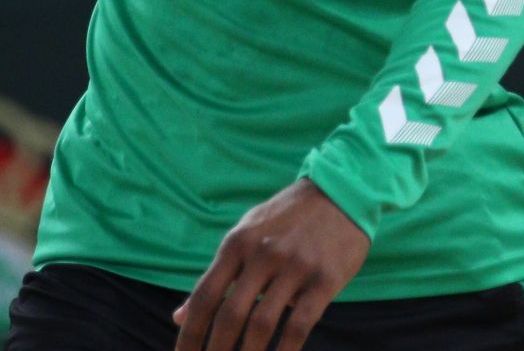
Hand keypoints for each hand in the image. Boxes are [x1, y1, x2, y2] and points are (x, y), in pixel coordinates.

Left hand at [173, 178, 368, 350]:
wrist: (344, 188)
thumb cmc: (288, 217)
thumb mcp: (247, 233)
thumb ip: (218, 274)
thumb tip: (180, 316)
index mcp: (239, 241)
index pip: (204, 298)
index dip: (189, 336)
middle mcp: (264, 252)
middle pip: (229, 317)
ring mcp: (296, 265)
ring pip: (261, 325)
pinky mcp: (325, 278)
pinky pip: (298, 325)